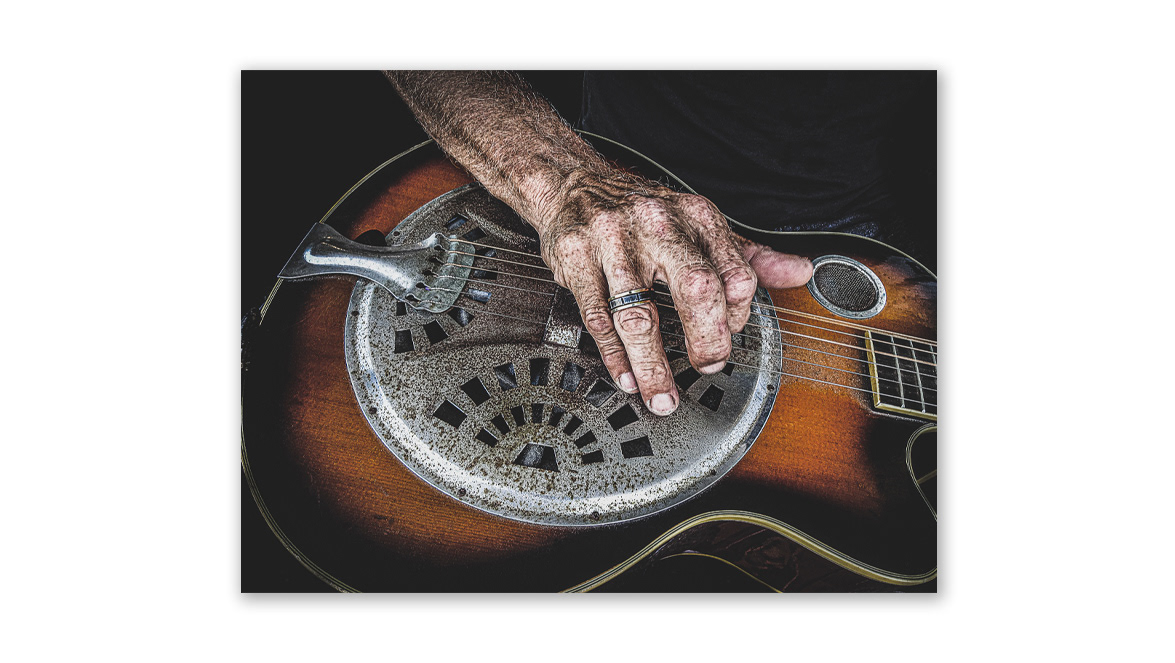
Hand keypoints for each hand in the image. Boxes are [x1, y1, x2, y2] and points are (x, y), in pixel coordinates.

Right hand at [538, 166, 812, 415]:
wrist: (571, 183)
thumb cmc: (642, 212)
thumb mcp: (699, 224)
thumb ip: (750, 255)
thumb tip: (800, 271)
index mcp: (695, 216)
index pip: (736, 274)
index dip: (738, 315)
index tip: (728, 337)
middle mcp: (657, 225)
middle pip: (695, 289)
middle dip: (706, 340)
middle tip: (707, 367)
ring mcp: (613, 242)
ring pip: (638, 315)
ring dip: (652, 365)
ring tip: (662, 396)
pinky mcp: (576, 259)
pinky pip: (599, 318)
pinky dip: (615, 356)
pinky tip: (627, 376)